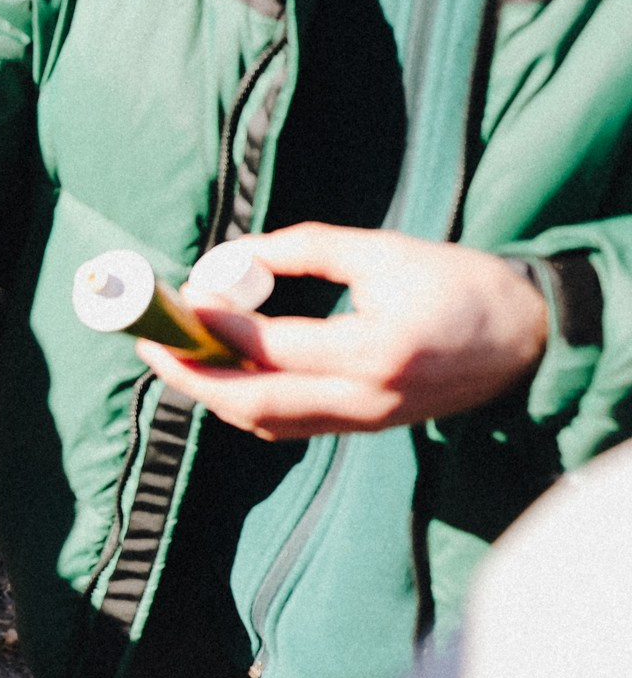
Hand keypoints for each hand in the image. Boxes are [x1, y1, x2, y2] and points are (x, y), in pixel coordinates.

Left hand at [135, 223, 548, 440]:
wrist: (528, 339)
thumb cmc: (461, 285)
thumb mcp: (386, 250)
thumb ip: (306, 248)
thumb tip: (232, 256)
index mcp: (377, 351)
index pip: (274, 348)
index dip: (218, 326)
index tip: (181, 300)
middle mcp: (367, 398)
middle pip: (255, 403)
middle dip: (192, 377)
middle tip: (149, 344)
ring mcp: (365, 421)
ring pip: (267, 422)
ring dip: (214, 393)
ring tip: (175, 356)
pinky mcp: (364, 428)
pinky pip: (290, 426)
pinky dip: (247, 403)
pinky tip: (222, 374)